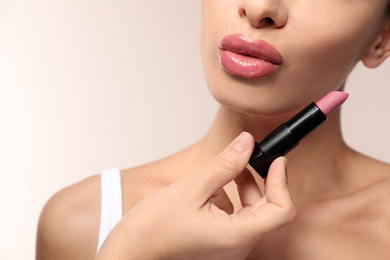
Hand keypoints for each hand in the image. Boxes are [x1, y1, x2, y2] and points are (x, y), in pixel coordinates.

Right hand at [95, 132, 296, 259]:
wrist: (130, 252)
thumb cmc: (153, 229)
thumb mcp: (192, 188)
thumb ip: (225, 165)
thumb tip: (246, 143)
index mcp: (236, 237)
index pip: (281, 211)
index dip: (282, 183)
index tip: (277, 161)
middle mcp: (236, 247)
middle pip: (266, 210)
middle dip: (258, 181)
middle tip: (245, 157)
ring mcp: (227, 247)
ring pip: (249, 213)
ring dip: (240, 188)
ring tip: (220, 172)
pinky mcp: (217, 243)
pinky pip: (233, 218)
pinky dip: (226, 198)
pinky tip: (207, 189)